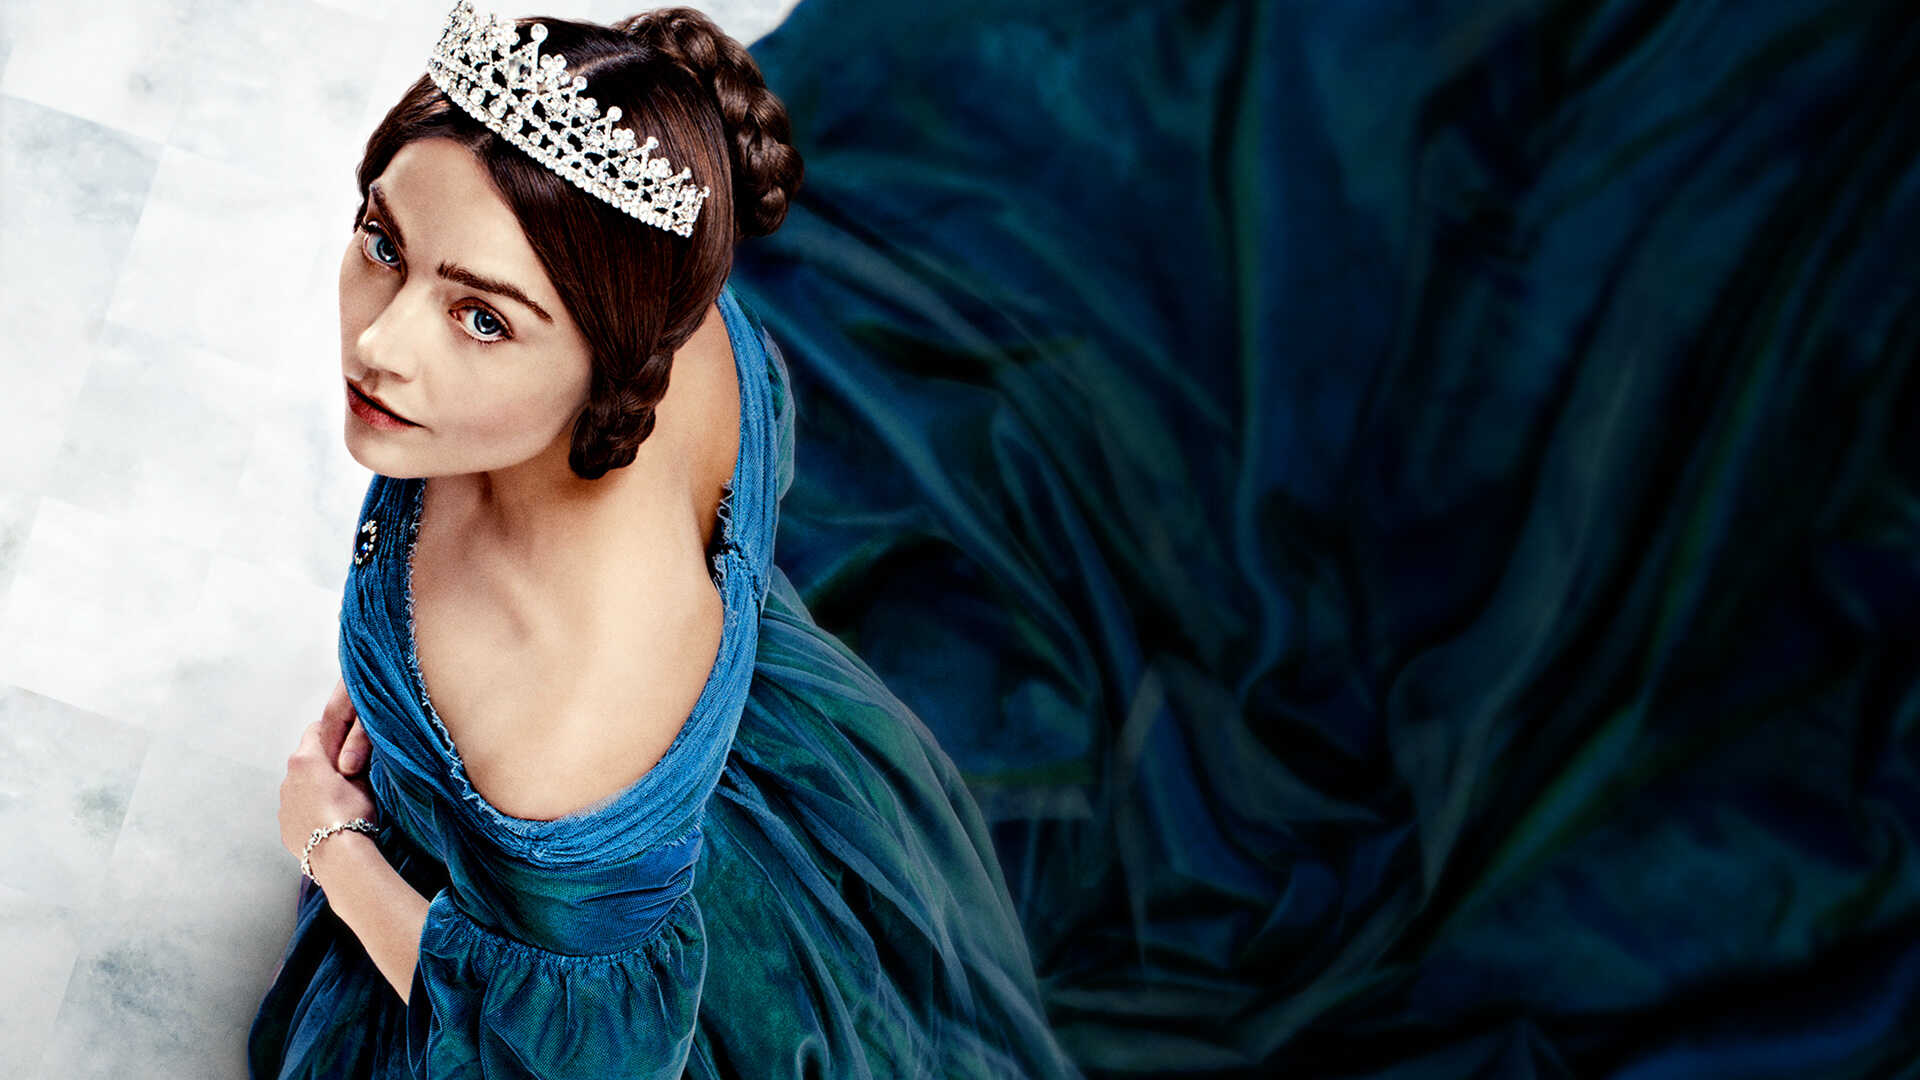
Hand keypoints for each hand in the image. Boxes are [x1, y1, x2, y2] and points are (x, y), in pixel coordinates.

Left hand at [279, 677, 378, 866]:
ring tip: (339, 803)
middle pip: (306, 760)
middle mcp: (288, 779)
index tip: (346, 743)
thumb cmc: (352, 815)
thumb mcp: (363, 781)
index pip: (316, 730)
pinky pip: (297, 810)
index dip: (334, 733)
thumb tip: (356, 752)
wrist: (338, 857)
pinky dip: (309, 811)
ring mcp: (284, 804)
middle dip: (324, 764)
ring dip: (314, 788)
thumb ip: (356, 761)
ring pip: (299, 787)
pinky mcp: (284, 827)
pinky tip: (328, 822)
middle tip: (348, 775)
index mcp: (306, 760)